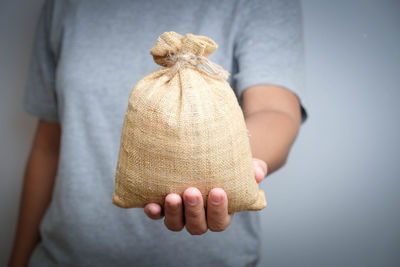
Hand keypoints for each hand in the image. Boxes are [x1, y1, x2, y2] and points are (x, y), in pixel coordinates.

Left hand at [144, 157, 267, 234]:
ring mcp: (180, 213)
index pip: (220, 221)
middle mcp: (200, 218)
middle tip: (192, 192)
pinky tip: (151, 203)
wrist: (211, 156)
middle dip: (194, 211)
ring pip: (176, 224)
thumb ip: (255, 169)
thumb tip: (257, 174)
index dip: (218, 210)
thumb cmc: (231, 165)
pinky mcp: (164, 205)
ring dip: (173, 213)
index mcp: (220, 213)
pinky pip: (157, 215)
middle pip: (197, 226)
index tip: (218, 191)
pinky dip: (154, 212)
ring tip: (172, 196)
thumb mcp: (246, 165)